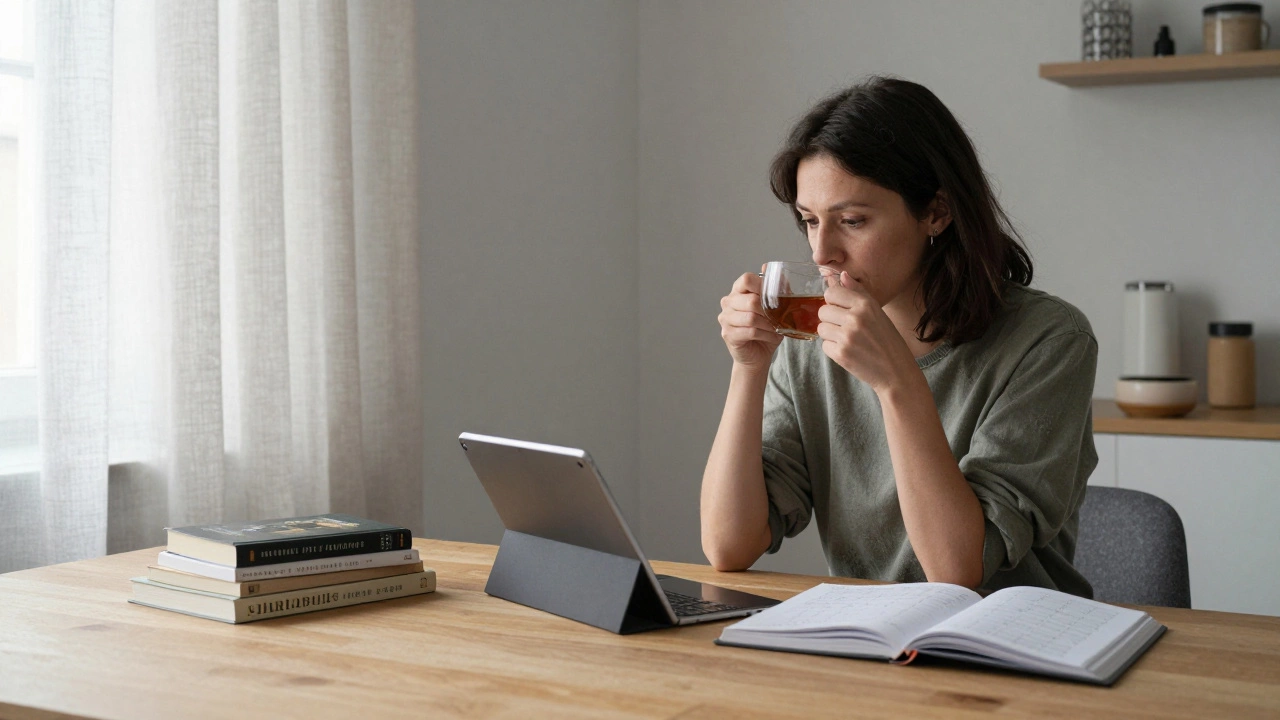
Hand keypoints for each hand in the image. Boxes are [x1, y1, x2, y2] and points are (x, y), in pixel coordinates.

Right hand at [718, 269, 782, 370]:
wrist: (758, 354)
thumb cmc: (766, 328)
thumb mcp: (775, 306)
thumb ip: (774, 287)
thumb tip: (767, 266)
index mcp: (738, 290)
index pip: (746, 279)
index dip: (762, 286)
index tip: (774, 297)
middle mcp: (728, 302)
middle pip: (750, 300)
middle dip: (769, 310)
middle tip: (780, 317)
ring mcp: (725, 318)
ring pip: (751, 317)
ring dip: (769, 324)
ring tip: (777, 328)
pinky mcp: (728, 334)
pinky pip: (750, 331)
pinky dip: (766, 334)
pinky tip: (772, 336)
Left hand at [816, 272, 918, 392]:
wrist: (896, 372)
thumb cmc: (888, 341)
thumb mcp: (878, 312)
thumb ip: (858, 292)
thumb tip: (840, 275)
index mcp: (866, 305)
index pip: (832, 293)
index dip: (834, 302)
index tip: (842, 310)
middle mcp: (855, 318)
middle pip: (823, 310)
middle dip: (831, 319)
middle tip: (846, 328)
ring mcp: (847, 337)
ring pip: (821, 328)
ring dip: (831, 334)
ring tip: (848, 340)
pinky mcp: (840, 354)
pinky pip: (824, 345)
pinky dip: (833, 349)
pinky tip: (848, 351)